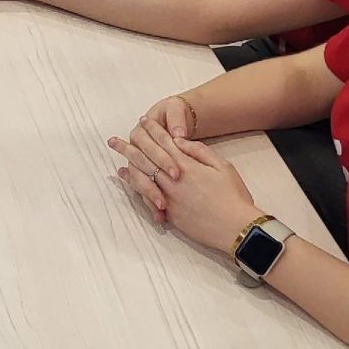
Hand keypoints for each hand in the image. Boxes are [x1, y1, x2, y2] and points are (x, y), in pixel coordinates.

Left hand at [109, 117, 256, 249]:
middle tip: (112, 141)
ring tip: (116, 160)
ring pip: (141, 177)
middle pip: (145, 158)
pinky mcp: (169, 213)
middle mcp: (172, 180)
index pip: (164, 142)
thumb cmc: (233, 195)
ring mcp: (168, 197)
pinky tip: (128, 179)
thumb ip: (199, 151)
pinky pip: (146, 196)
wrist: (236, 228)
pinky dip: (134, 186)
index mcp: (186, 165)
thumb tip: (179, 141)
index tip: (144, 121)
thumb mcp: (222, 166)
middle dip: (128, 147)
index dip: (153, 130)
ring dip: (127, 165)